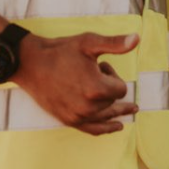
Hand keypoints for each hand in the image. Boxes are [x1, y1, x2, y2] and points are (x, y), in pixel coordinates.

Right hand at [10, 32, 140, 135]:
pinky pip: (93, 129)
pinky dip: (106, 128)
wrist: (30, 63)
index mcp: (97, 89)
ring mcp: (78, 116)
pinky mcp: (68, 120)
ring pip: (106, 115)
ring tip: (131, 110)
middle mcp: (88, 107)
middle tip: (95, 72)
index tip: (99, 65)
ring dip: (113, 107)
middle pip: (113, 101)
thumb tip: (137, 38)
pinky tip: (117, 126)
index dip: (113, 74)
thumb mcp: (89, 43)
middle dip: (109, 87)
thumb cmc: (60, 51)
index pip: (121, 89)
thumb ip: (115, 43)